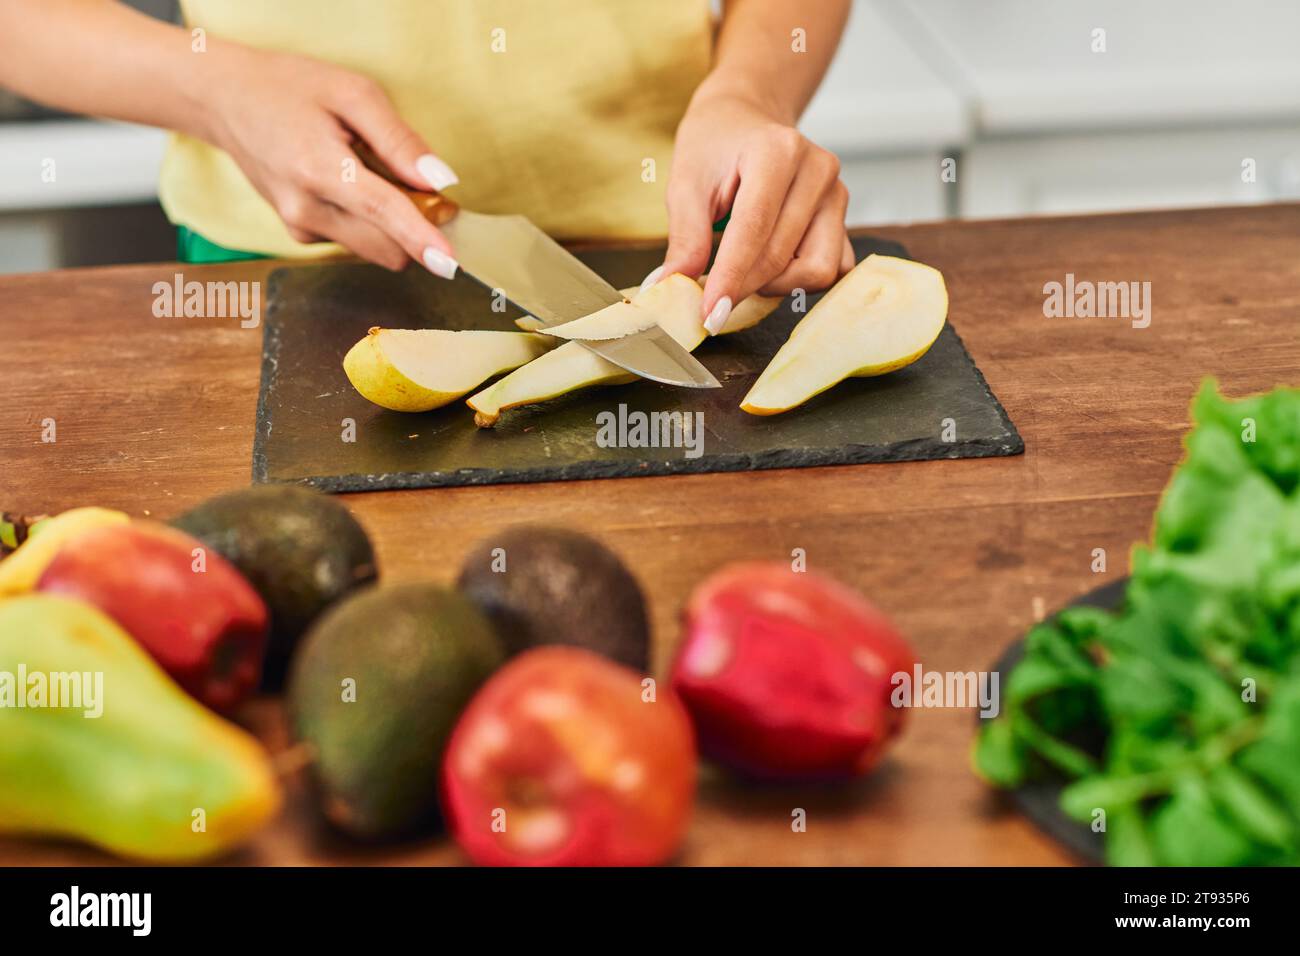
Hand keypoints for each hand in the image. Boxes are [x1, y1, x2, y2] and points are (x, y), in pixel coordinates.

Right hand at [201, 46, 458, 274]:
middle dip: (414, 227)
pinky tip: (344, 182)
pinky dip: (365, 220)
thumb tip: (440, 180)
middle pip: (385, 246)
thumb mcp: (352, 93)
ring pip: (372, 248)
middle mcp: (307, 209)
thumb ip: (398, 139)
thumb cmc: (290, 88)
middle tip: (417, 183)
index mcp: (319, 169)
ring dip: (389, 224)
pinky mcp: (300, 234)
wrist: (225, 100)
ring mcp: (300, 227)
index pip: (382, 213)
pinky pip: (354, 239)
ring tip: (367, 170)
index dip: (420, 239)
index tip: (449, 263)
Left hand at [654, 87, 853, 332]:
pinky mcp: (843, 217)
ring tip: (742, 273)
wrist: (746, 119)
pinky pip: (832, 268)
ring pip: (816, 269)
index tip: (709, 314)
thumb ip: (684, 238)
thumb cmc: (714, 146)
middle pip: (781, 256)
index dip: (731, 278)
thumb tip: (672, 287)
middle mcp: (817, 170)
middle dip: (743, 286)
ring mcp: (836, 194)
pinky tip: (770, 268)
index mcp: (777, 151)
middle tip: (711, 299)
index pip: (755, 230)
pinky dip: (799, 280)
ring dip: (775, 285)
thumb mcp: (686, 183)